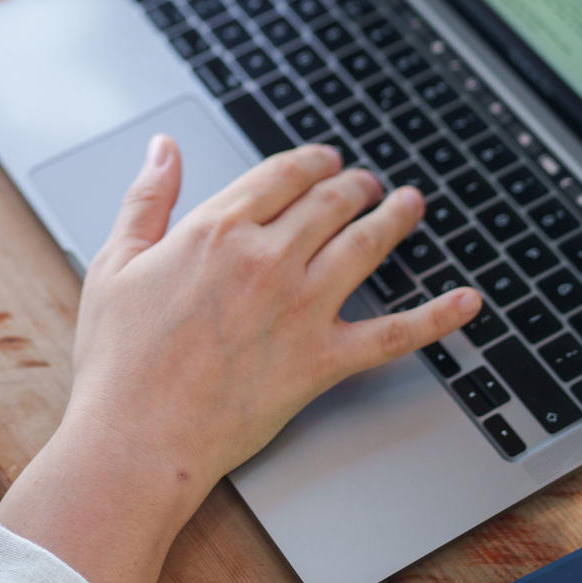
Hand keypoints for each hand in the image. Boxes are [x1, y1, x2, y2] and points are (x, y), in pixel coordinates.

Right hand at [0, 140, 480, 582]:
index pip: (280, 175)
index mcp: (216, 230)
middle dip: (354, 185)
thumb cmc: (119, 358)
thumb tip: (164, 148)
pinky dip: (436, 316)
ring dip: (395, 218)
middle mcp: (267, 259)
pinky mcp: (322, 360)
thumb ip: (147, 198)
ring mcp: (302, 308)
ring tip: (410, 204)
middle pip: (329, 203)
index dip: (309, 161)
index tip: (323, 159)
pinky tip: (465, 301)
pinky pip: (393, 334)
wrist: (139, 434)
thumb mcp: (116, 261)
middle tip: (366, 182)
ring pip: (366, 246)